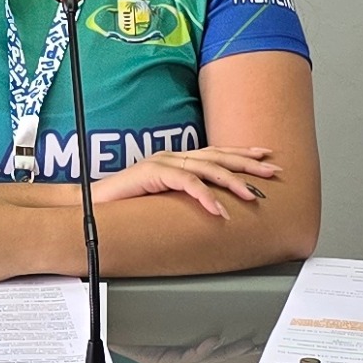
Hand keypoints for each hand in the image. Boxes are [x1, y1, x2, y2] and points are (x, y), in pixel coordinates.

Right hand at [91, 144, 279, 219]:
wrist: (90, 203)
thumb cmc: (123, 204)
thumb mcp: (161, 198)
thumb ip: (182, 195)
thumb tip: (209, 205)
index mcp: (176, 159)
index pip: (215, 152)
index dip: (241, 153)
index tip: (265, 157)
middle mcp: (172, 156)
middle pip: (217, 155)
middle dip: (248, 163)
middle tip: (272, 171)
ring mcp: (162, 162)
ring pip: (206, 168)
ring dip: (232, 182)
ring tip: (251, 195)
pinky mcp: (152, 173)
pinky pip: (186, 183)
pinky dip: (205, 196)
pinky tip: (219, 210)